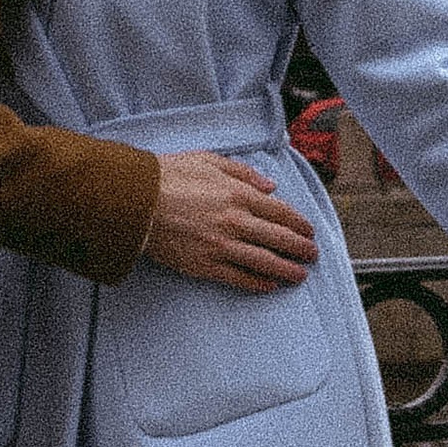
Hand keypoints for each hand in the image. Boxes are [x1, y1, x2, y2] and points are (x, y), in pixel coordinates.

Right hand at [143, 153, 319, 290]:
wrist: (135, 200)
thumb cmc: (168, 176)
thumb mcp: (209, 160)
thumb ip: (243, 173)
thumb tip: (270, 186)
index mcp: (238, 194)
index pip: (280, 212)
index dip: (299, 224)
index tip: (309, 231)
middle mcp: (235, 221)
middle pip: (278, 239)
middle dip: (300, 248)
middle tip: (312, 255)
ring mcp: (221, 245)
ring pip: (263, 262)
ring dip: (286, 270)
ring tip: (299, 276)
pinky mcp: (204, 264)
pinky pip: (237, 278)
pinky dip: (257, 283)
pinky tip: (269, 286)